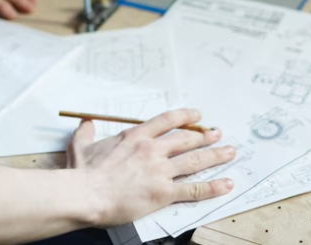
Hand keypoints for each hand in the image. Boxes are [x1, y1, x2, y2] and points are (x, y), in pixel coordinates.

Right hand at [66, 109, 236, 226]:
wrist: (85, 194)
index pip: (167, 121)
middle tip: (219, 133)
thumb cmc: (82, 173)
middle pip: (186, 139)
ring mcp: (160, 171)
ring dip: (215, 156)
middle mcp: (152, 150)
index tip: (197, 116)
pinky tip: (226, 184)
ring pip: (195, 161)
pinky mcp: (163, 193)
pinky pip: (193, 189)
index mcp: (135, 137)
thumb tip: (86, 123)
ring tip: (230, 152)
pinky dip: (212, 187)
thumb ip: (86, 133)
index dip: (185, 117)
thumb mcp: (80, 146)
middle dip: (206, 136)